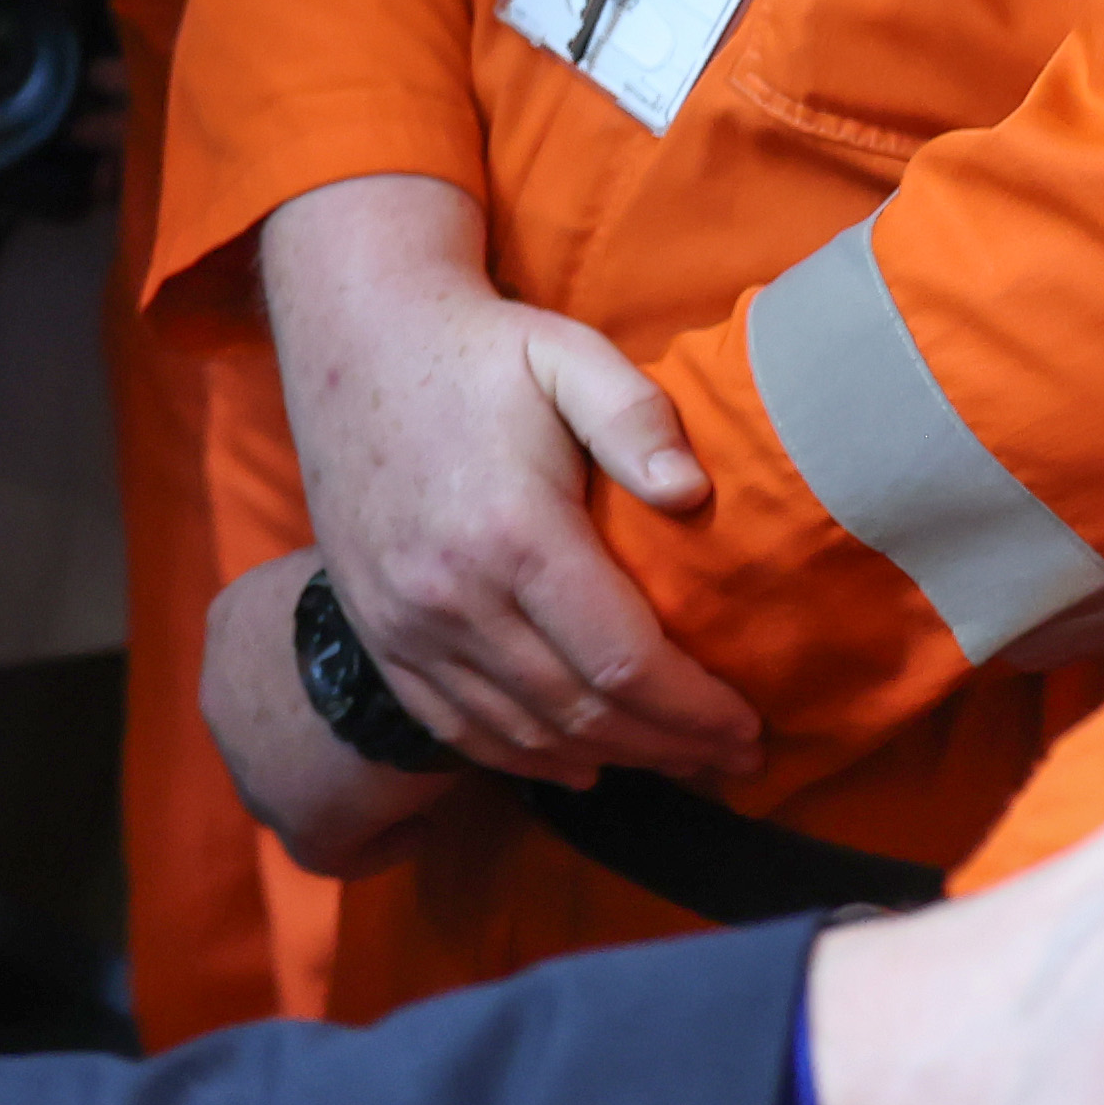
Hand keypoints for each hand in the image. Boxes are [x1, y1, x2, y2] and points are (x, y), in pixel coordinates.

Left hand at [205, 547, 457, 876]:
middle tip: (383, 735)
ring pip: (292, 787)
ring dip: (341, 788)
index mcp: (234, 619)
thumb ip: (362, 601)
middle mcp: (222, 691)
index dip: (320, 674)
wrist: (391, 658)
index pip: (275, 655)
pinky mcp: (297, 826)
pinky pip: (333, 849)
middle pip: (272, 723)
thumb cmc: (389, 599)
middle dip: (318, 734)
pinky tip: (419, 830)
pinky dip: (373, 845)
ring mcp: (248, 767)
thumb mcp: (368, 581)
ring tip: (405, 785)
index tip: (373, 684)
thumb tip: (392, 614)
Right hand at [259, 173, 757, 779]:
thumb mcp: (568, 352)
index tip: (750, 728)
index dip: (696, 710)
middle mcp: (450, 594)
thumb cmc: (479, 348)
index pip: (624, 661)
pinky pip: (456, 726)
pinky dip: (524, 759)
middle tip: (734, 758)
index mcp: (512, 532)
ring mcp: (404, 622)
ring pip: (523, 731)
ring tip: (676, 761)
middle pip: (581, 711)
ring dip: (610, 758)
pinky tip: (580, 765)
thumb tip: (692, 493)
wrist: (354, 339)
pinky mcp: (377, 630)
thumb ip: (636, 416)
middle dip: (670, 746)